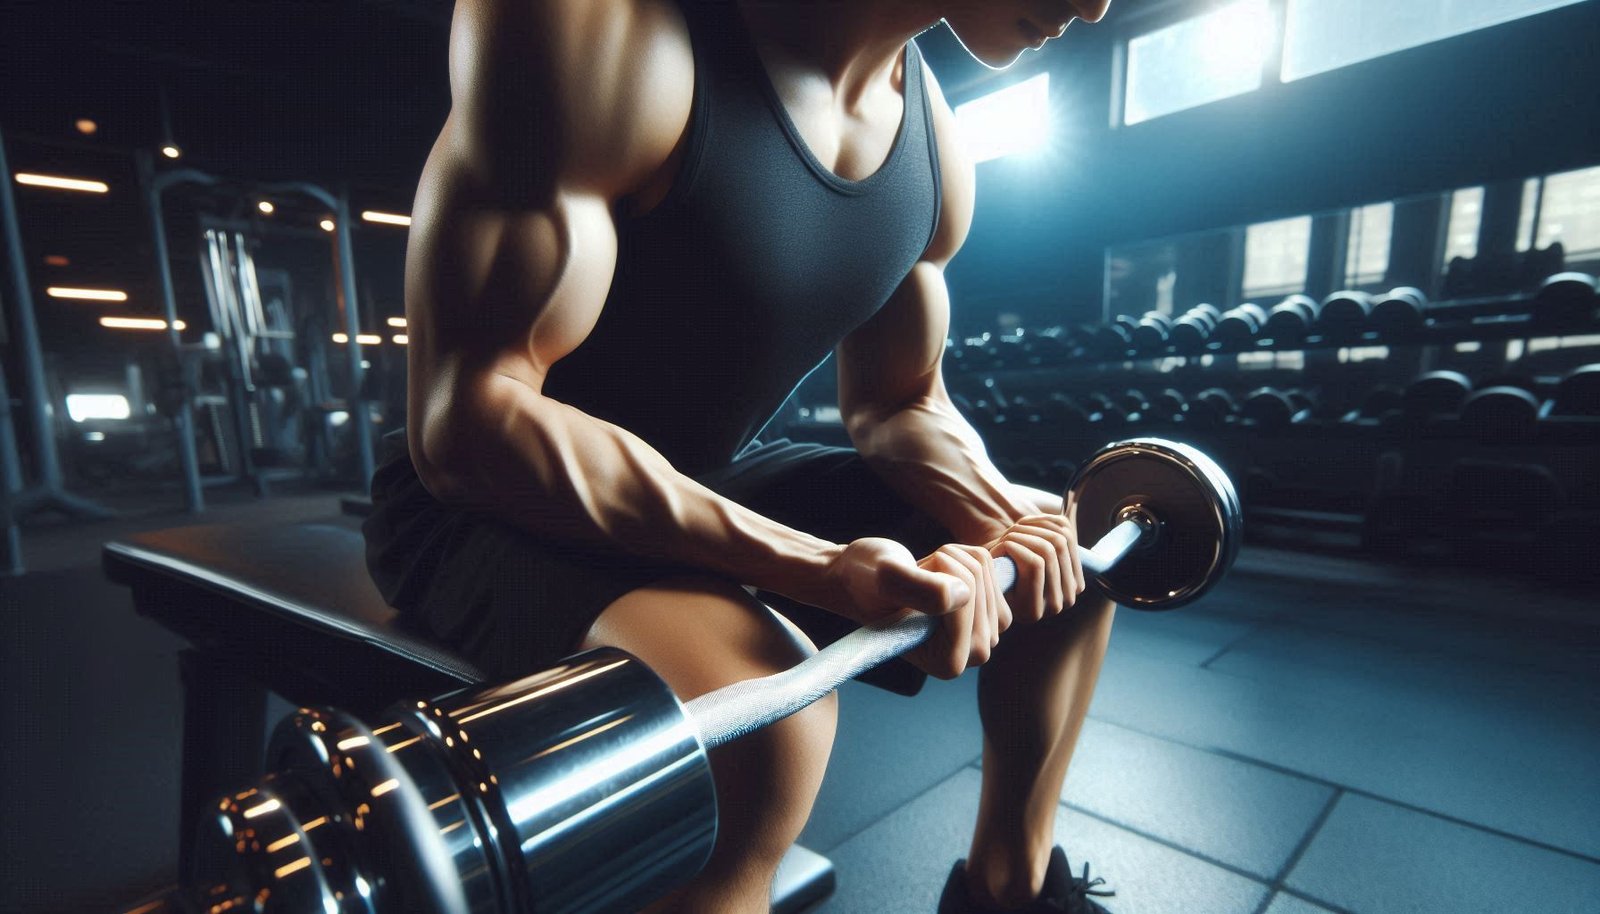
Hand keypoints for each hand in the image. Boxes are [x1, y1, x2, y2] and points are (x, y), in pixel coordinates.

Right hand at [818, 537, 1010, 679]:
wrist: (862, 578)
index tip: (910, 587)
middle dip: (947, 566)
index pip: (966, 601)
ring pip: (987, 573)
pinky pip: (992, 566)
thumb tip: (962, 595)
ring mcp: (986, 633)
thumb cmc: (867, 582)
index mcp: (948, 664)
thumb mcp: (887, 580)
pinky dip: (964, 555)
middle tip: (915, 579)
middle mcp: (973, 656)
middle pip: (980, 586)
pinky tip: (941, 573)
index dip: (938, 577)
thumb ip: (920, 590)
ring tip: (924, 577)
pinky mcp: (991, 612)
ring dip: (953, 559)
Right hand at [985, 511, 1084, 624]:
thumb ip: (992, 571)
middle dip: (1025, 534)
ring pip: (1061, 539)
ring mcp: (1072, 589)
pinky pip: (1068, 534)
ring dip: (1036, 528)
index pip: (1035, 564)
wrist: (1013, 589)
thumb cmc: (992, 580)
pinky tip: (1032, 527)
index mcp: (1032, 611)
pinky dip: (1049, 524)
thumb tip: (996, 558)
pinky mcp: (1077, 570)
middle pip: (1050, 549)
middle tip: (1009, 533)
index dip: (1015, 545)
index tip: (1002, 543)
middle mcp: (1058, 604)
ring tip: (1018, 530)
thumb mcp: (988, 579)